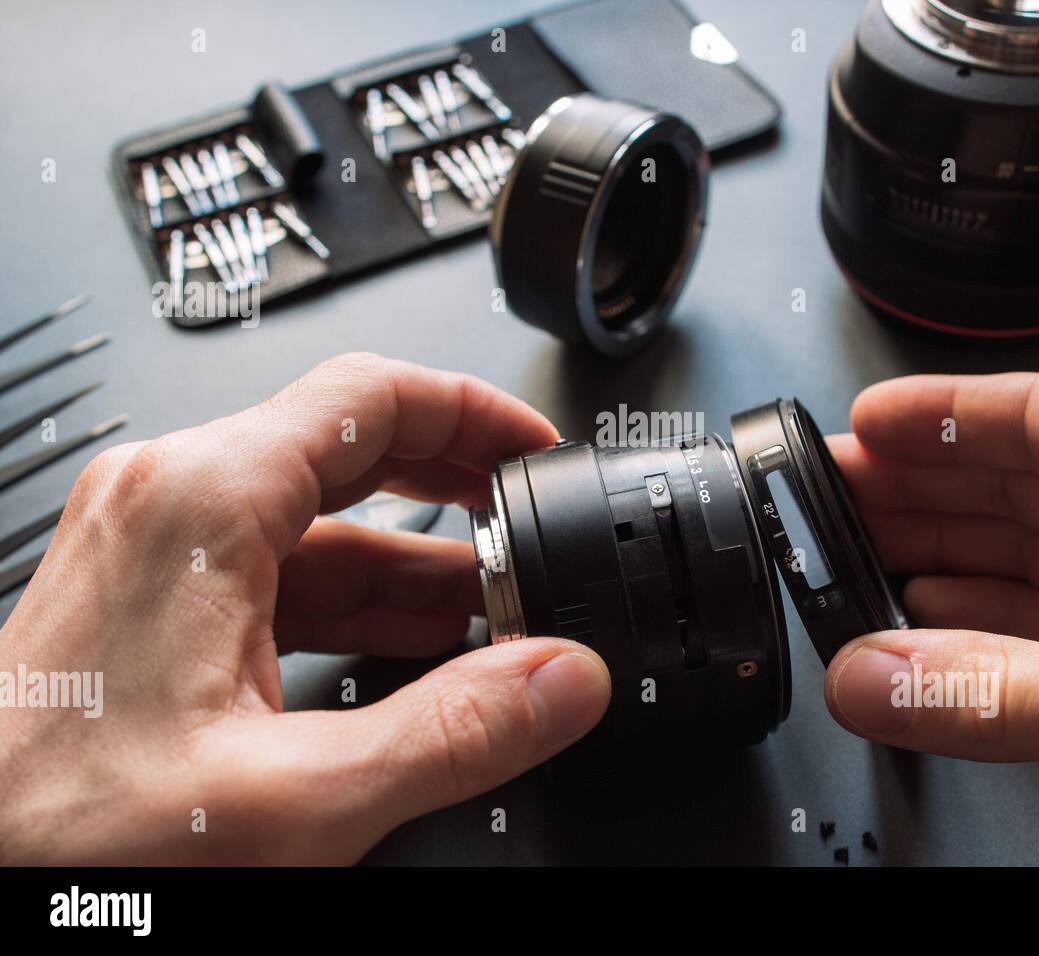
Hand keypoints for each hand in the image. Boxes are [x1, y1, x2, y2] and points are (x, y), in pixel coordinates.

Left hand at [0, 353, 610, 863]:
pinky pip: (281, 574)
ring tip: (495, 610)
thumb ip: (451, 734)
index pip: (371, 397)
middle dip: (457, 488)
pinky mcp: (154, 605)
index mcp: (199, 502)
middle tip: (531, 524)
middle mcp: (170, 504)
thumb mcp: (288, 797)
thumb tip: (561, 680)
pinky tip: (414, 649)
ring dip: (415, 559)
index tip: (536, 452)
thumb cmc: (57, 835)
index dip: (475, 413)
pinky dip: (358, 602)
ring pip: (320, 520)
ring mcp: (157, 552)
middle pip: (350, 447)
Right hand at [825, 372, 1038, 864]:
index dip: (948, 414)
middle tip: (839, 492)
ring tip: (863, 555)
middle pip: (1027, 485)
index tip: (871, 419)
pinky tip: (929, 625)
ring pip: (1033, 560)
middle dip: (927, 487)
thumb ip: (1000, 691)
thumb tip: (875, 676)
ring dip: (943, 559)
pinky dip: (979, 630)